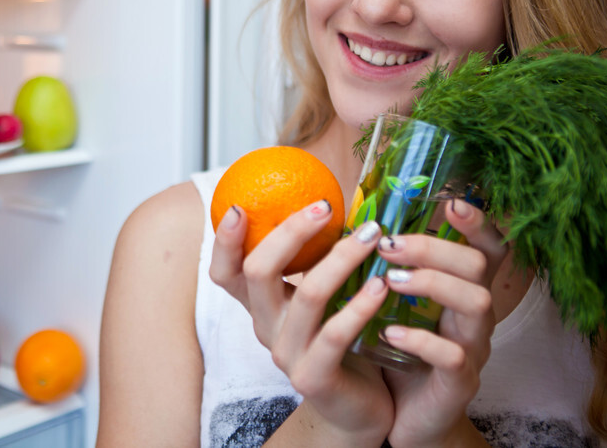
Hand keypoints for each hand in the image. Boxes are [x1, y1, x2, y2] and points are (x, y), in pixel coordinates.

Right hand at [209, 201, 393, 443]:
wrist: (357, 408)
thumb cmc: (343, 341)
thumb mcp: (321, 297)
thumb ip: (316, 260)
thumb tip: (332, 198)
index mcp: (259, 305)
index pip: (224, 271)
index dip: (224, 240)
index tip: (239, 206)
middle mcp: (265, 327)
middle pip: (257, 271)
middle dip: (290, 232)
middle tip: (327, 207)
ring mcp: (285, 353)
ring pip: (306, 295)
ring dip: (341, 259)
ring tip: (372, 236)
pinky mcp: (313, 377)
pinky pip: (335, 334)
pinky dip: (360, 305)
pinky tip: (382, 285)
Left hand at [377, 199, 507, 447]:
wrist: (404, 416)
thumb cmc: (396, 349)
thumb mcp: (393, 304)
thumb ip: (385, 268)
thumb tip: (354, 220)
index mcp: (460, 288)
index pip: (485, 246)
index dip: (477, 222)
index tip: (450, 203)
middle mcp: (473, 313)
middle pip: (478, 264)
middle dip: (433, 247)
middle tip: (387, 245)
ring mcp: (471, 346)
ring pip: (477, 302)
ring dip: (432, 283)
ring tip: (389, 281)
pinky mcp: (458, 382)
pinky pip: (453, 356)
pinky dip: (423, 339)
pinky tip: (391, 333)